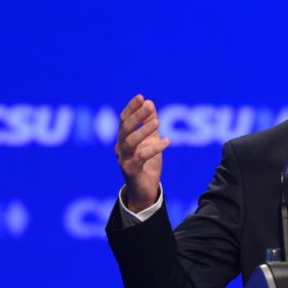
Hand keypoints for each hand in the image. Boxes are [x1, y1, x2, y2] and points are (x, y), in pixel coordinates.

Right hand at [115, 95, 169, 212]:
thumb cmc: (147, 164)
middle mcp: (120, 148)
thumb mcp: (150, 140)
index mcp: (123, 139)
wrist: (144, 190)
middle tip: (148, 105)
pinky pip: (141, 157)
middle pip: (125, 128)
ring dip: (143, 130)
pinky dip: (154, 148)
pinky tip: (167, 141)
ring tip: (157, 122)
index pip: (124, 120)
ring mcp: (124, 159)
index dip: (131, 108)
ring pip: (130, 141)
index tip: (141, 97)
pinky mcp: (131, 170)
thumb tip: (150, 104)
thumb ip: (149, 123)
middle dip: (137, 115)